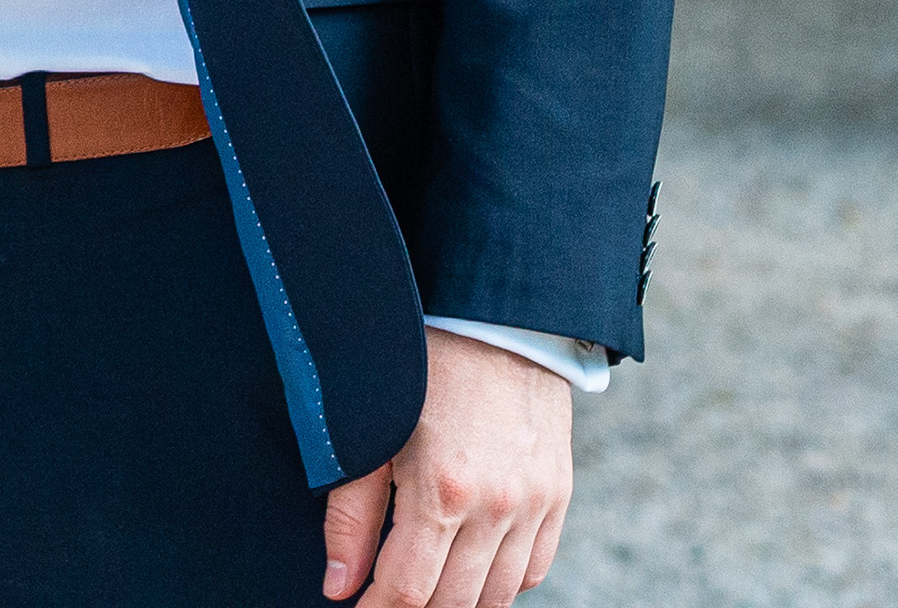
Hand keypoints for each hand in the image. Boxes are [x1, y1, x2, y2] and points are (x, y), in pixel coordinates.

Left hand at [321, 330, 574, 605]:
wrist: (497, 318)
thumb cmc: (419, 366)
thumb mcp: (370, 432)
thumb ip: (351, 516)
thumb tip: (338, 586)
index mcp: (441, 490)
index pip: (408, 592)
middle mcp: (496, 507)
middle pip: (454, 603)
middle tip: (386, 598)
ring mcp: (534, 505)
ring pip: (497, 596)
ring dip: (459, 603)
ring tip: (425, 586)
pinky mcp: (559, 496)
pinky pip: (534, 569)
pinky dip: (502, 582)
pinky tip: (471, 568)